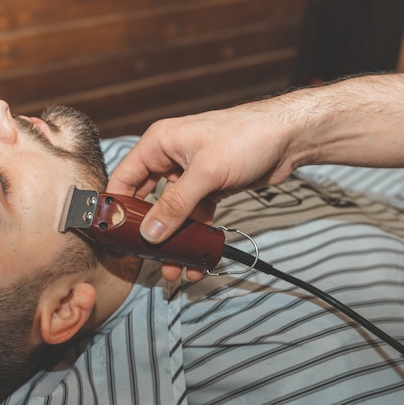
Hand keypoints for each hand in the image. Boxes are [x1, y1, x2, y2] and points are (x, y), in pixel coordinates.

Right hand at [107, 100, 300, 279]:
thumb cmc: (246, 137)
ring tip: (174, 267)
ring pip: (172, 212)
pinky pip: (194, 216)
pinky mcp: (209, 187)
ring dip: (173, 239)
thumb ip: (176, 205)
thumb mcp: (205, 173)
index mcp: (159, 144)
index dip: (116, 205)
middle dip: (147, 230)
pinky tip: (196, 255)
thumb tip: (150, 233)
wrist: (290, 137)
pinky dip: (194, 235)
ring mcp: (190, 174)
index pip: (125, 177)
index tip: (113, 234)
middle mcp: (170, 158)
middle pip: (146, 199)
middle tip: (146, 257)